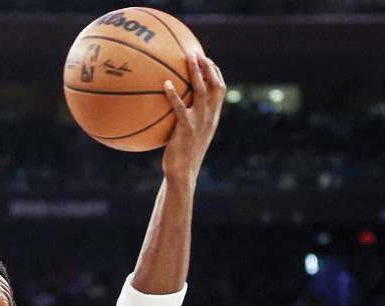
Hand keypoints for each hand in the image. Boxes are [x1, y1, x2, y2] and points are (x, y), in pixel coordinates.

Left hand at [161, 54, 224, 181]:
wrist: (183, 172)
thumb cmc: (183, 154)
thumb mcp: (191, 134)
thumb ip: (189, 118)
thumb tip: (176, 104)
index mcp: (213, 117)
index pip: (220, 90)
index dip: (215, 73)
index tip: (207, 59)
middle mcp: (209, 117)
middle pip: (214, 86)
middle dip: (208, 67)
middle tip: (198, 53)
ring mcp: (199, 122)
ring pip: (201, 91)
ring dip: (196, 73)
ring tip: (188, 58)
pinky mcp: (186, 129)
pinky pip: (180, 108)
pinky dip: (173, 95)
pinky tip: (165, 85)